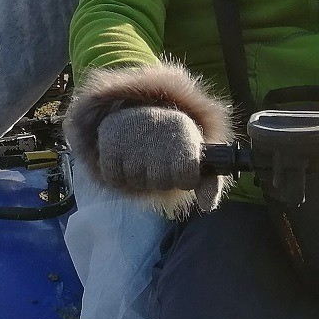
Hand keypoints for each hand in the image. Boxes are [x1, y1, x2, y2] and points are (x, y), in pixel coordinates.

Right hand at [90, 105, 221, 211]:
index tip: (181, 169)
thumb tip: (207, 205)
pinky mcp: (110, 136)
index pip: (186, 175)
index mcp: (184, 133)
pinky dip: (119, 177)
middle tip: (159, 166)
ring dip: (139, 178)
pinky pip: (114, 176)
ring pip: (136, 179)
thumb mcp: (194, 160)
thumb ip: (208, 184)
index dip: (184, 179)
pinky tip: (125, 162)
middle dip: (160, 180)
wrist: (139, 114)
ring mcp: (133, 131)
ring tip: (142, 162)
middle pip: (160, 181)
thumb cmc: (173, 146)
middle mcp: (158, 128)